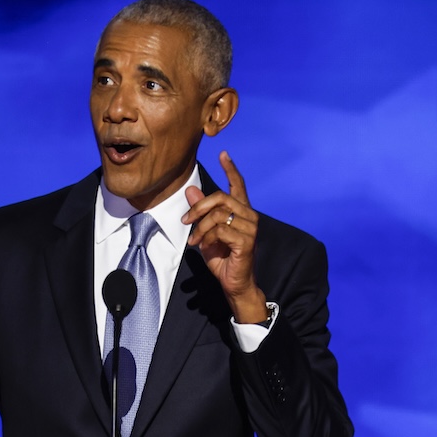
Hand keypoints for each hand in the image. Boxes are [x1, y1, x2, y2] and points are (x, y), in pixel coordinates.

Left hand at [182, 151, 267, 323]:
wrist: (234, 283)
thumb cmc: (223, 257)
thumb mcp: (206, 231)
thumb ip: (201, 212)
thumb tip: (191, 190)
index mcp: (241, 211)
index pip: (238, 185)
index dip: (231, 169)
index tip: (223, 154)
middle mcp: (249, 216)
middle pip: (221, 197)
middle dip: (199, 207)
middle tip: (185, 220)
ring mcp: (250, 229)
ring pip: (219, 214)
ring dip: (201, 227)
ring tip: (194, 239)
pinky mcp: (246, 242)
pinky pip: (221, 230)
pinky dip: (207, 237)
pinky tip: (203, 246)